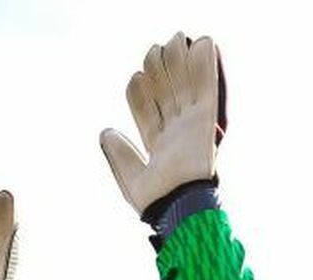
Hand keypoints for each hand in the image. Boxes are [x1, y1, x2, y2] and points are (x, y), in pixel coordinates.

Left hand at [100, 32, 226, 223]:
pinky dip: (206, 65)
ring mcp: (193, 124)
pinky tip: (203, 43)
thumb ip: (118, 153)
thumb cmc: (156, 202)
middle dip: (160, 71)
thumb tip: (105, 132)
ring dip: (180, 61)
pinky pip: (208, 86)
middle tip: (152, 49)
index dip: (140, 93)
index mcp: (160, 146)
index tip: (134, 77)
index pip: (148, 112)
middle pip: (167, 94)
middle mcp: (178, 132)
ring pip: (186, 85)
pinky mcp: (207, 120)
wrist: (177, 207)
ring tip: (173, 39)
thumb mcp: (129, 177)